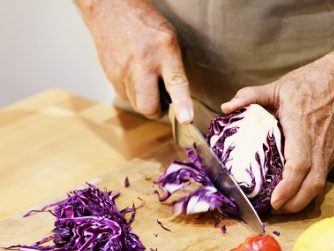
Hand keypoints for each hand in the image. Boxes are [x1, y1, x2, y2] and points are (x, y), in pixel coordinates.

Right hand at [78, 0, 192, 121]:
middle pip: (147, 105)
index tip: (185, 118)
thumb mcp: (170, 40)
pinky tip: (134, 77)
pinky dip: (132, 93)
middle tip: (162, 103)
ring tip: (147, 83)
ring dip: (144, 101)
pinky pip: (124, 95)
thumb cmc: (145, 24)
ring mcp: (123, 70)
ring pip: (135, 103)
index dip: (181, 104)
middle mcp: (142, 62)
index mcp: (164, 51)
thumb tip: (179, 98)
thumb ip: (175, 68)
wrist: (111, 9)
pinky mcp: (110, 75)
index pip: (175, 83)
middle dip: (156, 111)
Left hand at [221, 59, 333, 212]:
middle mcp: (318, 146)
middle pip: (312, 185)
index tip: (274, 200)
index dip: (288, 186)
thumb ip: (251, 96)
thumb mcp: (278, 87)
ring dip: (300, 202)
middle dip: (294, 204)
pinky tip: (292, 195)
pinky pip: (320, 180)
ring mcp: (327, 154)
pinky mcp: (330, 157)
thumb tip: (226, 107)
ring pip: (318, 187)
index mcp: (302, 129)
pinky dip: (306, 192)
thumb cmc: (309, 85)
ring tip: (280, 207)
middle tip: (273, 210)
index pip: (299, 164)